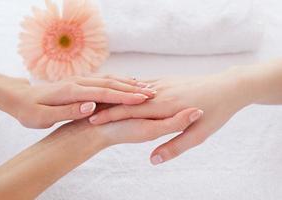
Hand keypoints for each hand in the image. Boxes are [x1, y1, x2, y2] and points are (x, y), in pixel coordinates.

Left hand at [0, 75, 156, 128]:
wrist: (19, 98)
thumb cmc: (30, 111)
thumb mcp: (45, 117)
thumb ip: (68, 111)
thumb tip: (91, 106)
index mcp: (72, 91)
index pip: (104, 92)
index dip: (124, 96)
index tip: (143, 99)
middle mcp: (78, 82)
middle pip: (110, 83)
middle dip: (132, 88)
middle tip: (152, 92)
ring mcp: (80, 80)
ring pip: (109, 79)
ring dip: (128, 83)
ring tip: (145, 87)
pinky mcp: (80, 82)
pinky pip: (103, 80)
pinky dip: (118, 81)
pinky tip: (127, 84)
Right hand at [89, 70, 250, 163]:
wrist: (229, 86)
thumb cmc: (216, 111)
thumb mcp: (199, 135)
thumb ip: (175, 146)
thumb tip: (154, 160)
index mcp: (164, 106)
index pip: (129, 111)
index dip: (109, 117)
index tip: (92, 123)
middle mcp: (160, 93)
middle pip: (127, 99)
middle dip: (106, 106)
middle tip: (86, 114)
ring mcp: (163, 84)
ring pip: (133, 89)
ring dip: (116, 94)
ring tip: (97, 101)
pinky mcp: (167, 79)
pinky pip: (143, 82)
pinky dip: (130, 86)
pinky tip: (122, 89)